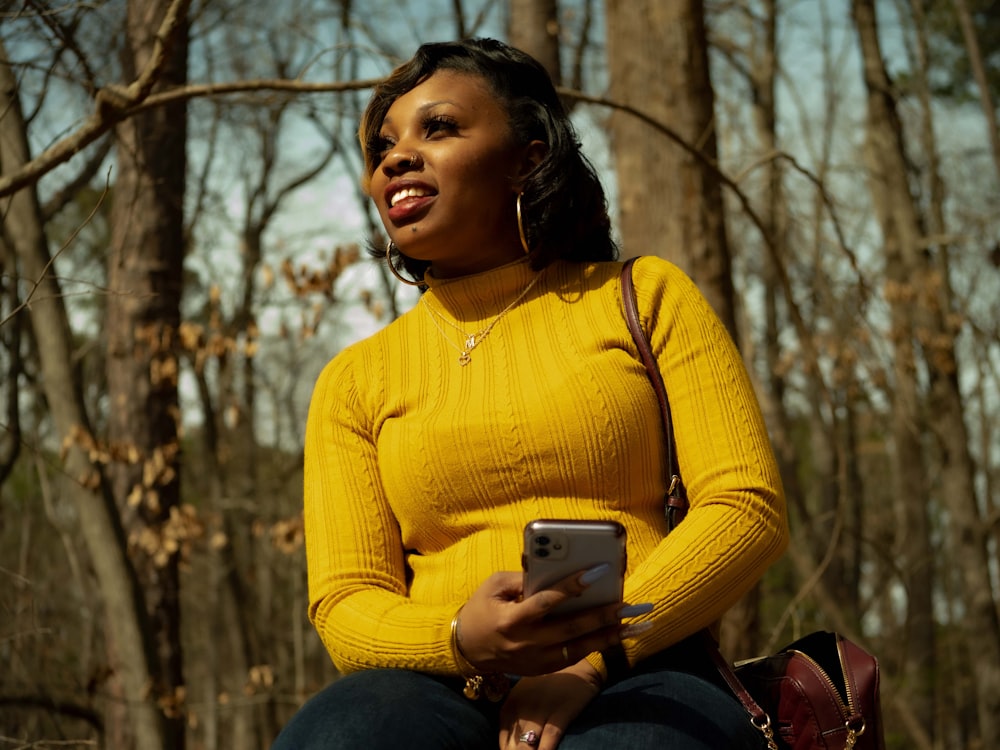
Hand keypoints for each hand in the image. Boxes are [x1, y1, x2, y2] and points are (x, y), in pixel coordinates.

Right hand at [456, 567, 647, 676]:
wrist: (466, 649)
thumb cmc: (481, 610)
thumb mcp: (494, 586)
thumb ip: (523, 578)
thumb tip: (555, 568)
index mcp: (512, 619)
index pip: (547, 601)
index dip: (572, 586)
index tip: (597, 571)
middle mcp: (526, 643)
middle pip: (571, 629)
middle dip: (602, 615)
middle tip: (627, 604)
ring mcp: (536, 660)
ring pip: (578, 649)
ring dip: (608, 637)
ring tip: (634, 626)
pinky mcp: (542, 669)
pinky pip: (573, 657)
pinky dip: (595, 646)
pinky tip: (615, 636)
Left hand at [498, 660, 602, 749]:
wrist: (578, 668)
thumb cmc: (550, 681)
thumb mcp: (524, 693)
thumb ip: (515, 716)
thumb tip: (510, 743)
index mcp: (511, 705)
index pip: (503, 740)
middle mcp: (521, 709)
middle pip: (513, 746)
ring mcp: (540, 712)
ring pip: (527, 746)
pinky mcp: (559, 715)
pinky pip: (549, 739)